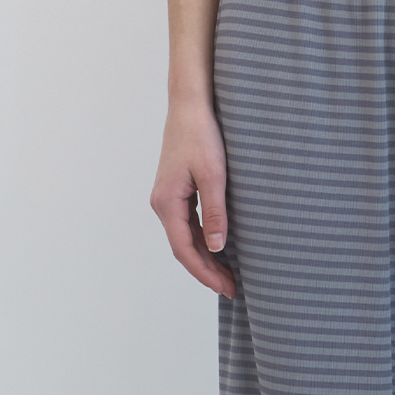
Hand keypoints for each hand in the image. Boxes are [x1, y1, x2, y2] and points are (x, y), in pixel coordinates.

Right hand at [150, 96, 234, 295]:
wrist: (190, 105)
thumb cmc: (202, 135)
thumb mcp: (214, 175)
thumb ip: (216, 213)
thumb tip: (216, 248)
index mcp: (167, 203)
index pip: (184, 250)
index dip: (205, 273)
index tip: (226, 288)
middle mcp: (162, 204)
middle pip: (183, 248)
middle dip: (207, 270)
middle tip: (232, 288)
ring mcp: (167, 197)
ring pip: (185, 237)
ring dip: (205, 257)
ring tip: (228, 275)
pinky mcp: (175, 190)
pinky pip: (187, 224)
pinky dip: (202, 240)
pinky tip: (218, 247)